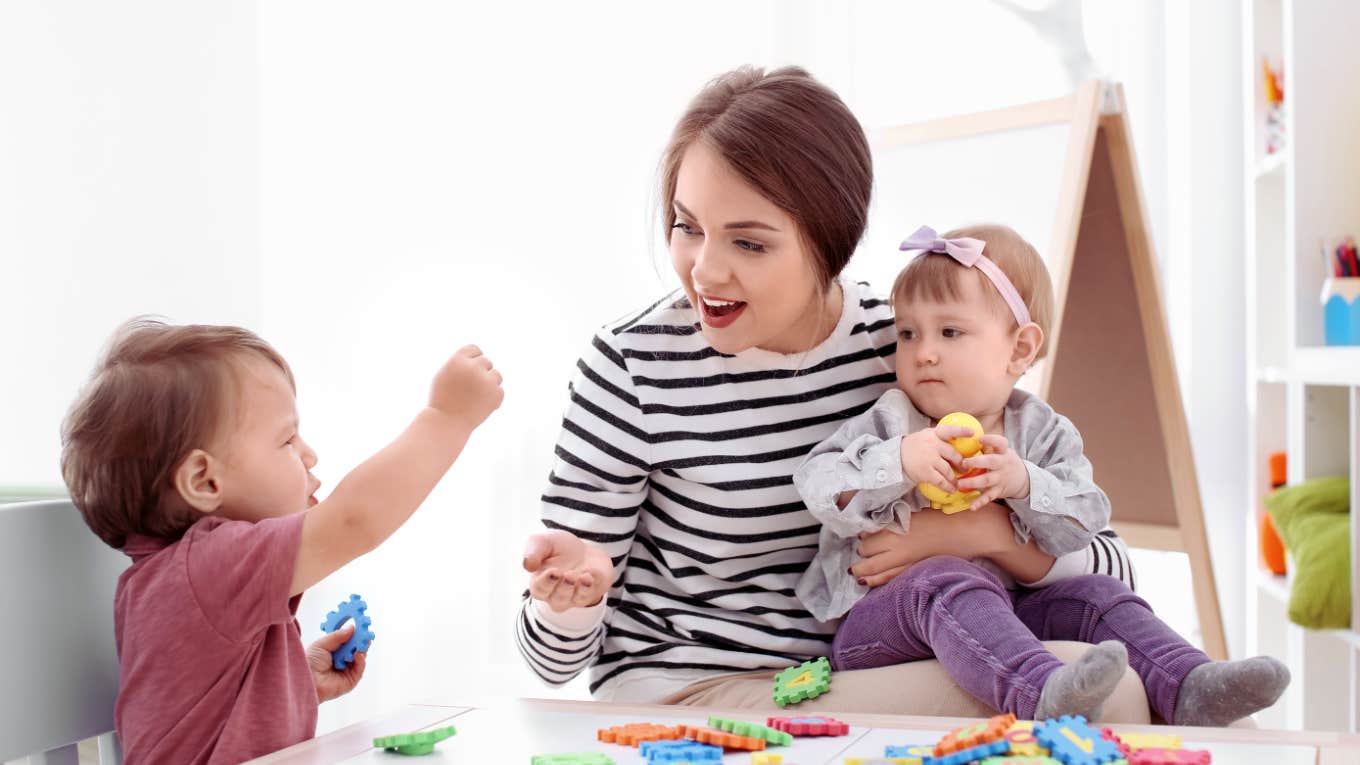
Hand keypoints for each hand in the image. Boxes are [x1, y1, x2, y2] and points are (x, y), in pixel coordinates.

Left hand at [307, 623, 367, 701]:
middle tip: (365, 632)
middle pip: (356, 648)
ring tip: (362, 642)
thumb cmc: (309, 662)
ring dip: (361, 648)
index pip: (347, 640)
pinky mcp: (351, 680)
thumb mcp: (322, 644)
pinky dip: (361, 660)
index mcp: (333, 651)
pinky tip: (357, 653)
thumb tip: (352, 628)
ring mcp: (346, 670)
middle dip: (361, 640)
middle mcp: (341, 660)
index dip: (354, 634)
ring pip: (360, 657)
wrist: (307, 679)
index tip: (360, 625)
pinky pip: (360, 669)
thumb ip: (337, 635)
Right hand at [429, 345, 504, 428]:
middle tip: (470, 388)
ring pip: (497, 375)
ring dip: (489, 384)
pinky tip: (479, 405)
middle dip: (481, 372)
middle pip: (487, 362)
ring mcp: (486, 381)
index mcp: (458, 360)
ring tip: (475, 397)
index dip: (472, 360)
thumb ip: (460, 363)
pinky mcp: (496, 394)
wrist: (446, 423)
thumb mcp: (444, 375)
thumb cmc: (442, 399)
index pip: (475, 349)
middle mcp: (473, 367)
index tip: (468, 371)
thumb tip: (478, 355)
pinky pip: (500, 390)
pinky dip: (493, 398)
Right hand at [523, 530, 612, 611]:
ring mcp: (575, 596)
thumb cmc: (559, 549)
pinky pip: (593, 593)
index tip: (554, 571)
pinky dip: (594, 584)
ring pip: (576, 600)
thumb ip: (534, 550)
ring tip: (584, 575)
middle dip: (564, 587)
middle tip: (568, 574)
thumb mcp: (545, 542)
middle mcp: (557, 595)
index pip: (540, 589)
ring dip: (581, 588)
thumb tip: (527, 565)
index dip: (546, 582)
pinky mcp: (592, 592)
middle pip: (558, 599)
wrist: (584, 550)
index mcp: (540, 583)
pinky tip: (593, 572)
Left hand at [849, 503, 1015, 585]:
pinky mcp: (917, 570)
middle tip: (859, 555)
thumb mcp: (915, 513)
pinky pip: (893, 579)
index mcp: (897, 528)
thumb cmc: (945, 517)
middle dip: (861, 556)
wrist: (969, 531)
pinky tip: (871, 582)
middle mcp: (898, 546)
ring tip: (857, 574)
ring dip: (865, 573)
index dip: (863, 538)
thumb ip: (895, 521)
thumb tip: (876, 527)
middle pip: (868, 553)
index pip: (867, 537)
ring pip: (877, 572)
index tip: (861, 538)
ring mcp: (907, 561)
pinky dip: (879, 581)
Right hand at [899, 425, 974, 491]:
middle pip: (953, 454)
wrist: (895, 458)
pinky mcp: (925, 472)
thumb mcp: (925, 436)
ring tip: (957, 482)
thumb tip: (959, 441)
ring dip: (955, 478)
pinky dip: (948, 486)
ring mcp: (929, 459)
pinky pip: (941, 481)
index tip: (972, 433)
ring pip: (948, 470)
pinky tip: (951, 489)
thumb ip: (939, 438)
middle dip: (961, 464)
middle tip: (964, 469)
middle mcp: (932, 445)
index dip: (961, 431)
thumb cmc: (913, 447)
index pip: (949, 430)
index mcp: (933, 434)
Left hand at [957, 434, 1029, 510]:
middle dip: (978, 462)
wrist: (1023, 479)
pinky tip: (972, 507)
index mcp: (1003, 452)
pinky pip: (989, 496)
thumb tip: (966, 434)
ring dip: (973, 482)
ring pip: (987, 480)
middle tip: (964, 463)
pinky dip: (980, 502)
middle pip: (992, 462)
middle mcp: (1003, 464)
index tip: (980, 438)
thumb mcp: (1000, 451)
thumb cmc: (1003, 460)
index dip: (991, 440)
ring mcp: (1001, 478)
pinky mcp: (999, 490)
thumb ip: (987, 445)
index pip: (1001, 443)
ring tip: (959, 484)